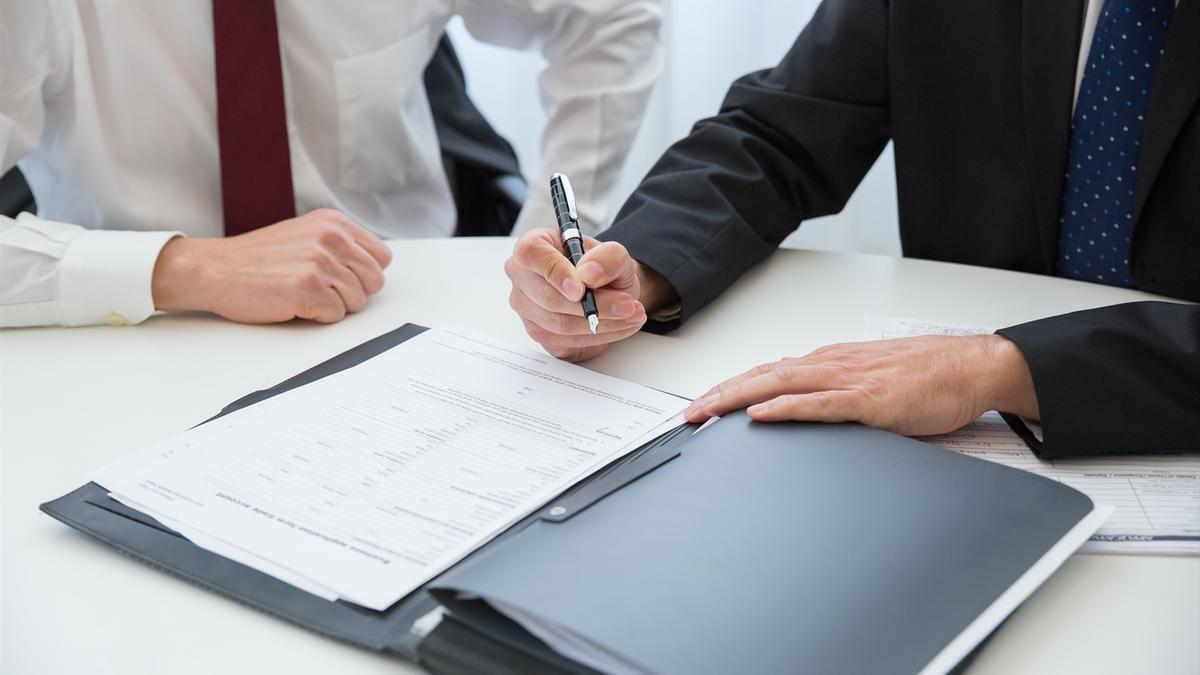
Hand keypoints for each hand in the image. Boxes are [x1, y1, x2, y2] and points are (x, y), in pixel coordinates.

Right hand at [151, 209, 392, 322]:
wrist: (216, 269)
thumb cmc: (258, 259)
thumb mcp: (305, 235)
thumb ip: (340, 245)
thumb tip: (373, 267)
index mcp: (334, 223)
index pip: (382, 257)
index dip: (364, 274)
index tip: (342, 277)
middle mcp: (331, 238)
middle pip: (374, 281)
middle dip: (353, 292)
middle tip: (321, 290)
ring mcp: (320, 262)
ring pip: (357, 301)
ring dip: (332, 305)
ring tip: (302, 293)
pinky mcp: (309, 288)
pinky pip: (336, 315)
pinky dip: (317, 316)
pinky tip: (294, 303)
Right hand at [504, 228, 675, 360]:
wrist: (608, 290)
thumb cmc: (602, 268)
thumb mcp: (615, 255)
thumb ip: (607, 257)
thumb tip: (589, 274)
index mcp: (533, 247)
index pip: (531, 254)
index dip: (556, 272)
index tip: (582, 289)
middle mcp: (523, 277)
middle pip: (548, 298)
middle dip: (595, 305)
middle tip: (628, 305)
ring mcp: (527, 309)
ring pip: (560, 324)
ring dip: (602, 324)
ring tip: (631, 314)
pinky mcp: (539, 334)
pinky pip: (566, 341)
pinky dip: (598, 336)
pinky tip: (619, 326)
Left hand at [683, 334, 1039, 435]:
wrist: (974, 366)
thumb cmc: (929, 376)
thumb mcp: (871, 381)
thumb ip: (837, 393)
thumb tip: (804, 409)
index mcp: (830, 362)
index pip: (768, 372)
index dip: (730, 387)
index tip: (701, 404)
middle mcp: (831, 364)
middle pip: (761, 376)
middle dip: (719, 395)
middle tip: (687, 415)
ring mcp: (849, 380)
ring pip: (779, 384)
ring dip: (737, 398)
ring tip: (705, 413)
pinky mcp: (870, 400)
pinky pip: (819, 404)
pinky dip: (785, 408)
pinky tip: (761, 414)